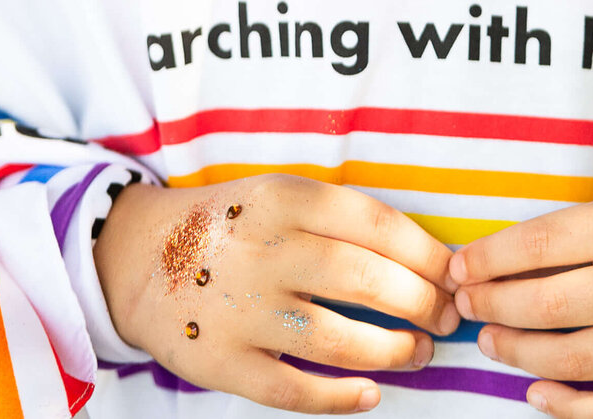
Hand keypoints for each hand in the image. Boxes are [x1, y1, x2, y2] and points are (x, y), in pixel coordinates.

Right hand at [95, 174, 458, 412]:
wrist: (138, 257)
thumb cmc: (233, 225)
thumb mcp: (279, 194)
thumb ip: (340, 220)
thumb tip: (425, 257)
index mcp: (284, 199)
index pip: (376, 224)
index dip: (426, 254)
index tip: (454, 274)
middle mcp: (265, 251)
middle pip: (366, 280)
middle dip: (420, 303)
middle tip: (446, 318)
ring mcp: (241, 310)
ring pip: (337, 339)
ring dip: (392, 351)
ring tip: (419, 353)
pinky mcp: (221, 363)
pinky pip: (293, 390)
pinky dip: (339, 398)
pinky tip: (371, 393)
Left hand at [448, 185, 592, 418]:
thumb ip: (572, 239)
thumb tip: (486, 266)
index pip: (544, 243)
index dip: (491, 258)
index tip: (459, 267)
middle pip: (550, 303)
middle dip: (494, 305)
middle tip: (467, 305)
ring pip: (571, 358)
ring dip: (517, 353)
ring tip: (491, 341)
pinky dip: (564, 405)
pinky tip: (535, 390)